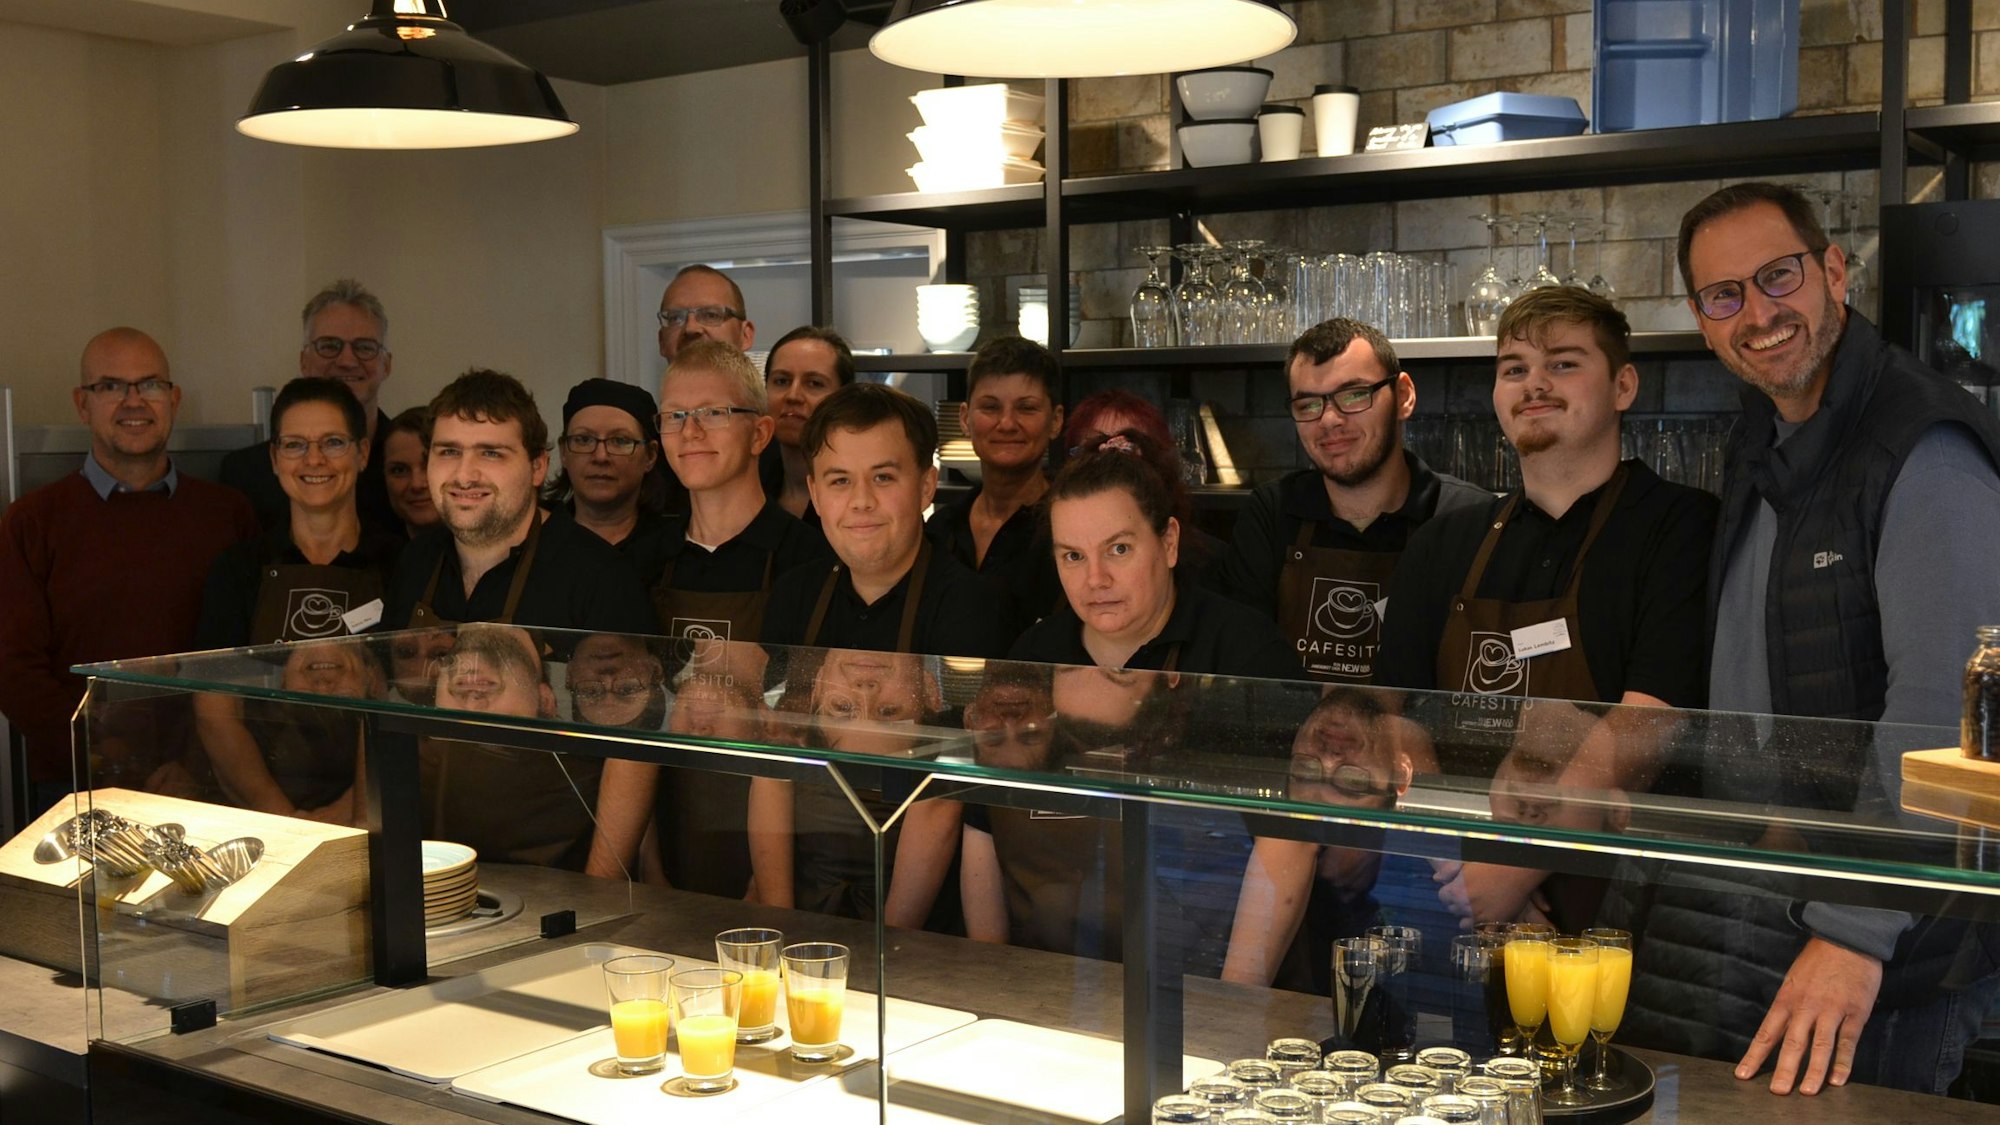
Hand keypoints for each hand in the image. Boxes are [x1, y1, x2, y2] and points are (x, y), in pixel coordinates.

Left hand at [1433, 861, 1548, 928]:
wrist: (1518, 870)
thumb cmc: (1491, 861)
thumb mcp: (1466, 861)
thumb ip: (1449, 870)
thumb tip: (1436, 879)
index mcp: (1456, 891)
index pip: (1443, 897)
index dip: (1449, 891)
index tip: (1456, 887)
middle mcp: (1465, 907)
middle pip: (1453, 909)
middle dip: (1457, 903)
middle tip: (1468, 895)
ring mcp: (1480, 916)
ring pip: (1465, 923)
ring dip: (1467, 916)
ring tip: (1476, 907)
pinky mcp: (1494, 922)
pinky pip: (1483, 931)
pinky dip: (1482, 927)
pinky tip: (1485, 919)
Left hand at [1735, 937, 1881, 1094]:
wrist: (1846, 940)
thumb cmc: (1817, 962)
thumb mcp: (1793, 980)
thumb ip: (1788, 1007)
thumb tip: (1779, 1033)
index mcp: (1786, 1000)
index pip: (1766, 1033)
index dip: (1755, 1056)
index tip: (1743, 1075)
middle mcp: (1805, 1007)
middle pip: (1792, 1043)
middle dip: (1783, 1070)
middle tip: (1778, 1093)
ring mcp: (1831, 1010)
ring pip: (1820, 1045)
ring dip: (1814, 1071)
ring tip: (1806, 1092)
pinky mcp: (1855, 1012)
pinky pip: (1848, 1041)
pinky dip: (1843, 1063)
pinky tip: (1838, 1080)